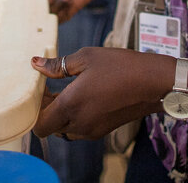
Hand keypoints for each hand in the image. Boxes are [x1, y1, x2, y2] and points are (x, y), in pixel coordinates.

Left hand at [29, 47, 172, 139]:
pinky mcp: (103, 130)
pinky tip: (82, 97)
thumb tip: (35, 64)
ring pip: (64, 130)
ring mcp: (92, 130)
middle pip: (50, 128)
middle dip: (46, 110)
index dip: (34, 109)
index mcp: (71, 106)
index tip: (39, 89)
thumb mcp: (86, 57)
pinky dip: (74, 117)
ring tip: (66, 92)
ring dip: (60, 115)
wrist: (153, 83)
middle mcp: (79, 124)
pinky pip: (79, 129)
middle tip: (49, 89)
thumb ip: (58, 65)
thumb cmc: (120, 66)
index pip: (39, 124)